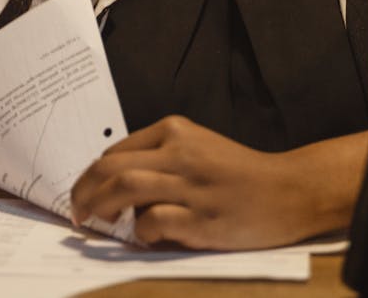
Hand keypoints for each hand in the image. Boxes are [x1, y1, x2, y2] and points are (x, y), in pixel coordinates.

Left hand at [69, 115, 367, 249]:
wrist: (289, 191)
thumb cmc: (240, 174)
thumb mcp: (198, 148)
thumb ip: (160, 158)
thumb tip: (115, 186)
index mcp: (176, 131)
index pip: (116, 151)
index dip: (92, 176)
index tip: (85, 194)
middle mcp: (180, 153)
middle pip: (112, 167)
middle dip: (84, 191)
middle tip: (78, 212)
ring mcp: (191, 186)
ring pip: (126, 187)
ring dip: (102, 207)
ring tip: (98, 223)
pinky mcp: (202, 219)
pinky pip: (154, 221)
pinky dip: (141, 230)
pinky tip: (146, 236)